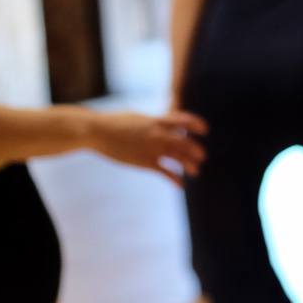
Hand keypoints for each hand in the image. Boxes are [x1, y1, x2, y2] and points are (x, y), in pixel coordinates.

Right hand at [88, 110, 207, 184]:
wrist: (97, 131)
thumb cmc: (115, 123)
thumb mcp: (138, 118)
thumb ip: (152, 122)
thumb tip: (162, 123)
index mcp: (156, 120)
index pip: (183, 120)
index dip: (195, 124)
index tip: (205, 129)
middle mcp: (158, 134)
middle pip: (184, 142)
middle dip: (195, 150)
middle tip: (202, 156)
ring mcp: (152, 148)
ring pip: (178, 157)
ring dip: (189, 165)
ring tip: (196, 171)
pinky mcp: (144, 162)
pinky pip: (165, 172)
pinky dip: (175, 178)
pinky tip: (181, 185)